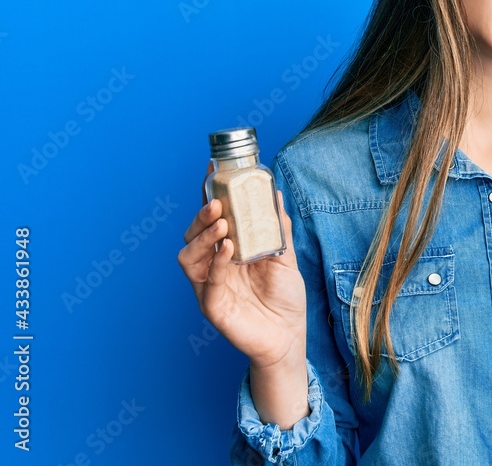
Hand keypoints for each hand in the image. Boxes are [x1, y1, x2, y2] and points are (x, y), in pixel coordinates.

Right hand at [177, 161, 306, 368]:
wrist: (290, 335)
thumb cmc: (284, 297)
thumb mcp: (285, 256)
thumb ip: (278, 227)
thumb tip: (275, 193)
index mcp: (228, 250)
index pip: (213, 219)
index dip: (209, 195)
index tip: (212, 169)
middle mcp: (214, 265)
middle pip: (194, 234)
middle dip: (202, 216)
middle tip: (217, 203)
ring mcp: (209, 285)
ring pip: (189, 256)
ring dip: (204, 237)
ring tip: (222, 225)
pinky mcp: (212, 306)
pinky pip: (206, 282)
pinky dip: (215, 264)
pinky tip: (228, 251)